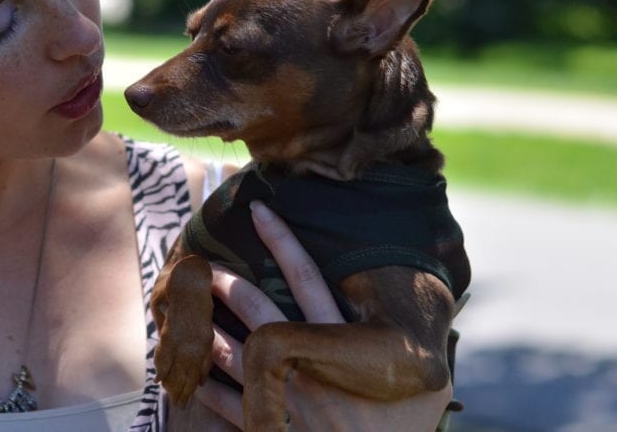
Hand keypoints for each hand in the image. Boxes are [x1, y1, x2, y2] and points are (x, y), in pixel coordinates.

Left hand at [193, 200, 452, 430]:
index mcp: (343, 351)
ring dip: (205, 327)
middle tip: (201, 262)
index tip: (259, 211)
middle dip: (227, 280)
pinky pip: (222, 405)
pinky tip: (185, 369)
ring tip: (183, 308)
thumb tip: (434, 324)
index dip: (283, 241)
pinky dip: (203, 384)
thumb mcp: (427, 395)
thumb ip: (419, 358)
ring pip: (229, 352)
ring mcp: (281, 400)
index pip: (308, 279)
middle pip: (257, 308)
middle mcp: (307, 367)